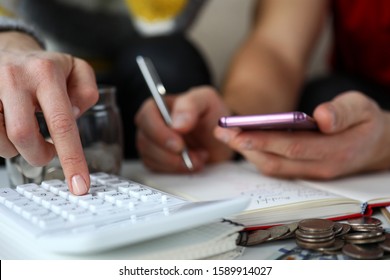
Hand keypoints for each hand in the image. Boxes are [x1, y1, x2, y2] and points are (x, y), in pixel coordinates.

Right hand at [0, 32, 98, 193]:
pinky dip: (4, 143)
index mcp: (46, 73)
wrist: (10, 51)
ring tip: (28, 134)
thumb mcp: (78, 71)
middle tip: (48, 152)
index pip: (62, 123)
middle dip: (39, 155)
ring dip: (18, 149)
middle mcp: (14, 79)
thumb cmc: (47, 67)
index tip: (79, 186)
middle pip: (23, 136)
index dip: (72, 159)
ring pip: (1, 140)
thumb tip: (75, 114)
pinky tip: (11, 129)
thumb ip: (86, 92)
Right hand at [135, 86, 233, 171]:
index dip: (159, 133)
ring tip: (199, 158)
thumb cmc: (211, 114)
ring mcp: (152, 144)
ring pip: (151, 158)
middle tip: (192, 157)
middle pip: (145, 141)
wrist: (221, 137)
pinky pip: (158, 170)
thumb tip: (176, 124)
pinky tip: (193, 163)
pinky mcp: (156, 160)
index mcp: (158, 105)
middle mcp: (151, 124)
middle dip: (169, 154)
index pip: (146, 117)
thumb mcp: (207, 100)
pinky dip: (177, 170)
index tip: (179, 145)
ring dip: (176, 164)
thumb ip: (190, 105)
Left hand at [214, 91, 389, 178]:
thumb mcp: (363, 108)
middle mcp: (320, 168)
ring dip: (247, 152)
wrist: (375, 145)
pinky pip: (276, 167)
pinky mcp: (303, 171)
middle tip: (221, 132)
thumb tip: (322, 117)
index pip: (293, 147)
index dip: (264, 141)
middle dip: (245, 146)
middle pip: (276, 160)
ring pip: (272, 167)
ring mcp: (310, 173)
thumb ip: (344, 112)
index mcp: (335, 151)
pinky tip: (243, 142)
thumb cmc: (366, 123)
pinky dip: (257, 156)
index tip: (238, 132)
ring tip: (226, 135)